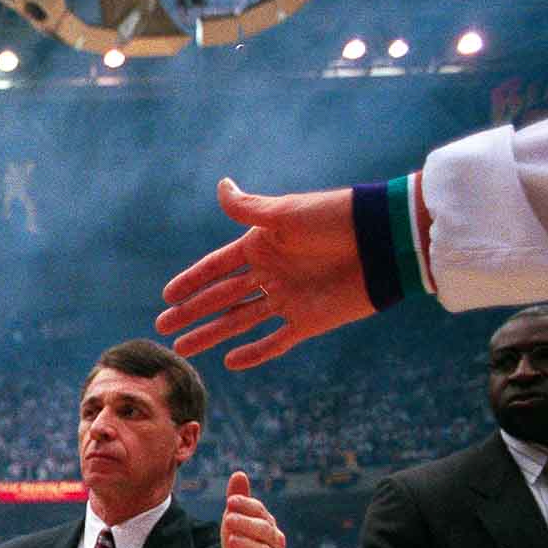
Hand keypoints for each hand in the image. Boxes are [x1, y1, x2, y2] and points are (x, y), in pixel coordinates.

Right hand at [156, 179, 375, 369]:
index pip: (216, 267)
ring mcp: (288, 299)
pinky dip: (254, 352)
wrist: (384, 243)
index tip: (166, 296)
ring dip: (212, 334)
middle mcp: (270, 273)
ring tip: (184, 348)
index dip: (191, 281)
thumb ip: (249, 209)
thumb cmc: (335, 219)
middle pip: (221, 297)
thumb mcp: (287, 213)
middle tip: (163, 328)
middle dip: (191, 313)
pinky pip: (276, 340)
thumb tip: (222, 186)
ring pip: (240, 321)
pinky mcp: (309, 320)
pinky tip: (230, 362)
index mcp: (261, 246)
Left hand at [219, 472, 285, 547]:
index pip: (259, 512)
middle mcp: (276, 542)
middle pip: (264, 531)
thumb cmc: (245, 542)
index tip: (230, 501)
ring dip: (250, 547)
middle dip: (247, 524)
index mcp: (267, 524)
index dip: (246, 505)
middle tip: (228, 519)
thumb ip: (238, 500)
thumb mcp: (236, 521)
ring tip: (232, 541)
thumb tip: (238, 473)